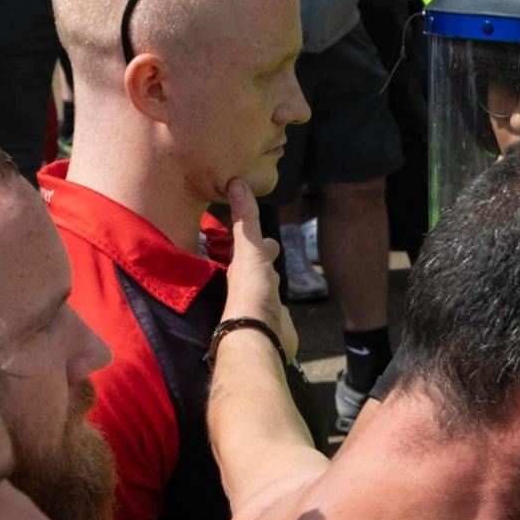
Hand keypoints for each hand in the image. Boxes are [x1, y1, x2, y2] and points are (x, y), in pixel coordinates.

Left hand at [221, 181, 296, 358]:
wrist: (260, 337)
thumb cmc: (252, 292)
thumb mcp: (249, 248)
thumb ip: (245, 219)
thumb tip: (236, 182)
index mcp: (242, 269)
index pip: (248, 248)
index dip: (253, 237)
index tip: (256, 229)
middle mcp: (250, 287)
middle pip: (259, 268)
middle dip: (265, 258)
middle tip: (271, 247)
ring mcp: (263, 307)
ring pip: (269, 288)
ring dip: (272, 281)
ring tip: (276, 275)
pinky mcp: (276, 325)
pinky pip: (279, 310)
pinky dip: (281, 305)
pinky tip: (283, 308)